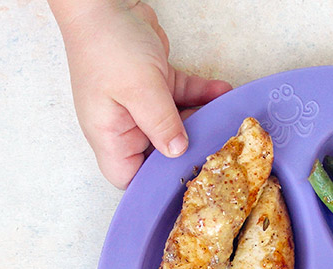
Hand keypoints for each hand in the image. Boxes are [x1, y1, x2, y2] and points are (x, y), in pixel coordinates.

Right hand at [56, 1, 231, 188]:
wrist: (105, 0)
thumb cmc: (107, 44)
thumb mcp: (139, 89)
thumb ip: (161, 123)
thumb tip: (178, 152)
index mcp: (109, 134)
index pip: (128, 176)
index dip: (153, 185)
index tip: (185, 184)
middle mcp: (125, 123)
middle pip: (161, 152)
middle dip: (190, 151)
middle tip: (219, 153)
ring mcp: (141, 104)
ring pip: (179, 124)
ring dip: (203, 119)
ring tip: (227, 120)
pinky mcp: (157, 83)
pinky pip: (185, 97)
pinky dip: (204, 95)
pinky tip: (223, 92)